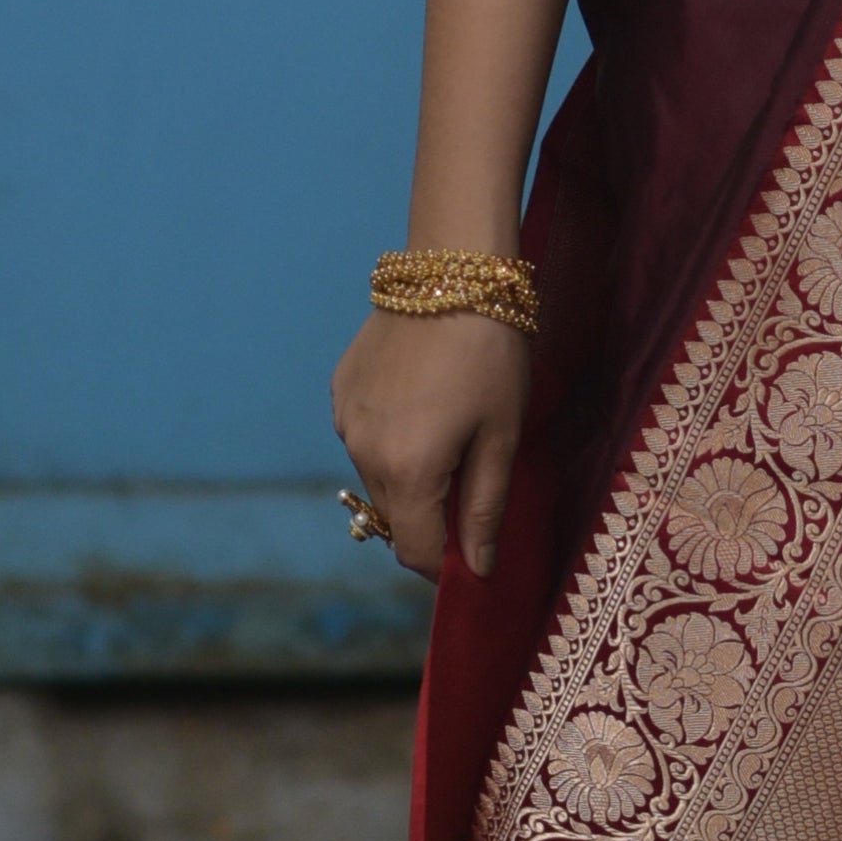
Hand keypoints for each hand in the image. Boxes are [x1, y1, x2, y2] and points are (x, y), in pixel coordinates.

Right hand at [329, 300, 532, 580]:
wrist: (453, 269)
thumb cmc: (492, 355)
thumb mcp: (501, 437)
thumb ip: (485, 509)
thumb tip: (479, 571)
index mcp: (406, 471)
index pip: (417, 552)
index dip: (448, 565)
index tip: (476, 552)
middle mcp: (362, 452)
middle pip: (395, 516)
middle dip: (431, 516)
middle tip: (474, 477)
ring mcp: (345, 418)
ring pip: (377, 475)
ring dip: (410, 473)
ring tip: (451, 425)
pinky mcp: (340, 388)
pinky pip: (364, 435)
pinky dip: (391, 436)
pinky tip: (423, 398)